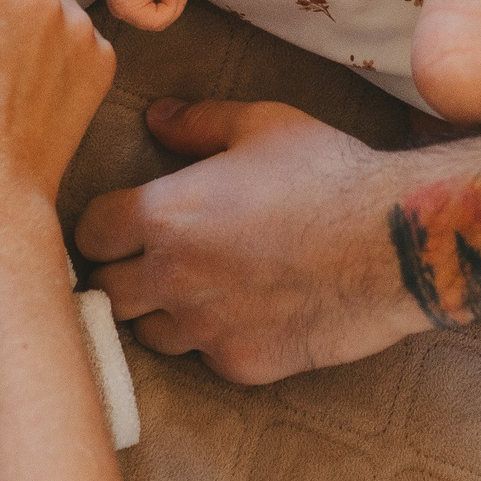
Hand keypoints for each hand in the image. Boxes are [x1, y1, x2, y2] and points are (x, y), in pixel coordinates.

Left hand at [76, 98, 431, 383]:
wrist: (392, 242)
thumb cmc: (328, 174)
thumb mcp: (262, 124)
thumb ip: (198, 123)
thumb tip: (157, 117)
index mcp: (163, 214)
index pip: (88, 234)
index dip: (103, 227)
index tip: (121, 225)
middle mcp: (171, 277)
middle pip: (105, 292)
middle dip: (123, 273)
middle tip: (152, 258)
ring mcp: (204, 328)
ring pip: (148, 333)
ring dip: (162, 311)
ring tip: (199, 286)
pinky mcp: (239, 363)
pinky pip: (204, 356)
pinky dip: (215, 337)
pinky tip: (247, 310)